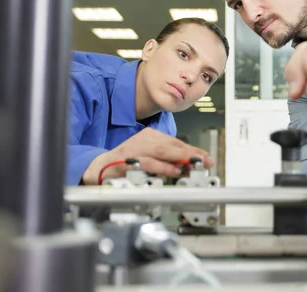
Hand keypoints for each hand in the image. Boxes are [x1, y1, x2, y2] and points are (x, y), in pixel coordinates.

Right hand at [82, 128, 212, 184]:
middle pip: (171, 145)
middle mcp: (144, 139)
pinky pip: (148, 162)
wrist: (100, 167)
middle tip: (205, 161)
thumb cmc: (127, 163)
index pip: (176, 142)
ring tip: (193, 165)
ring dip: (179, 159)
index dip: (192, 151)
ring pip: (161, 151)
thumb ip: (168, 161)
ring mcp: (135, 149)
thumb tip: (189, 166)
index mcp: (151, 136)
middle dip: (190, 154)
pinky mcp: (127, 160)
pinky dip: (162, 167)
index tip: (206, 158)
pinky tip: (173, 171)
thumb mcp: (151, 158)